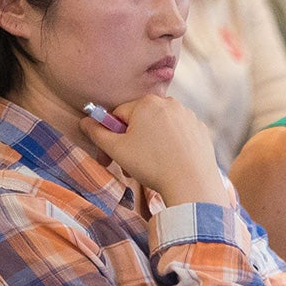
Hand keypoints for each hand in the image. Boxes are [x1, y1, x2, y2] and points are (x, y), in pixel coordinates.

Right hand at [82, 94, 226, 206]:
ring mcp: (188, 115)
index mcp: (147, 102)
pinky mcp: (200, 129)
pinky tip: (169, 163)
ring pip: (159, 128)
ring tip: (149, 168)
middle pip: (140, 121)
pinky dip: (171, 147)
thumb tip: (85, 121)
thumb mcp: (117, 149)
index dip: (110, 136)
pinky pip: (178, 135)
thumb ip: (97, 133)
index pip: (118, 115)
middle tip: (128, 167)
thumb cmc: (152, 164)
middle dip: (131, 142)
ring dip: (149, 145)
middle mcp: (169, 103)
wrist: (191, 182)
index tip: (109, 156)